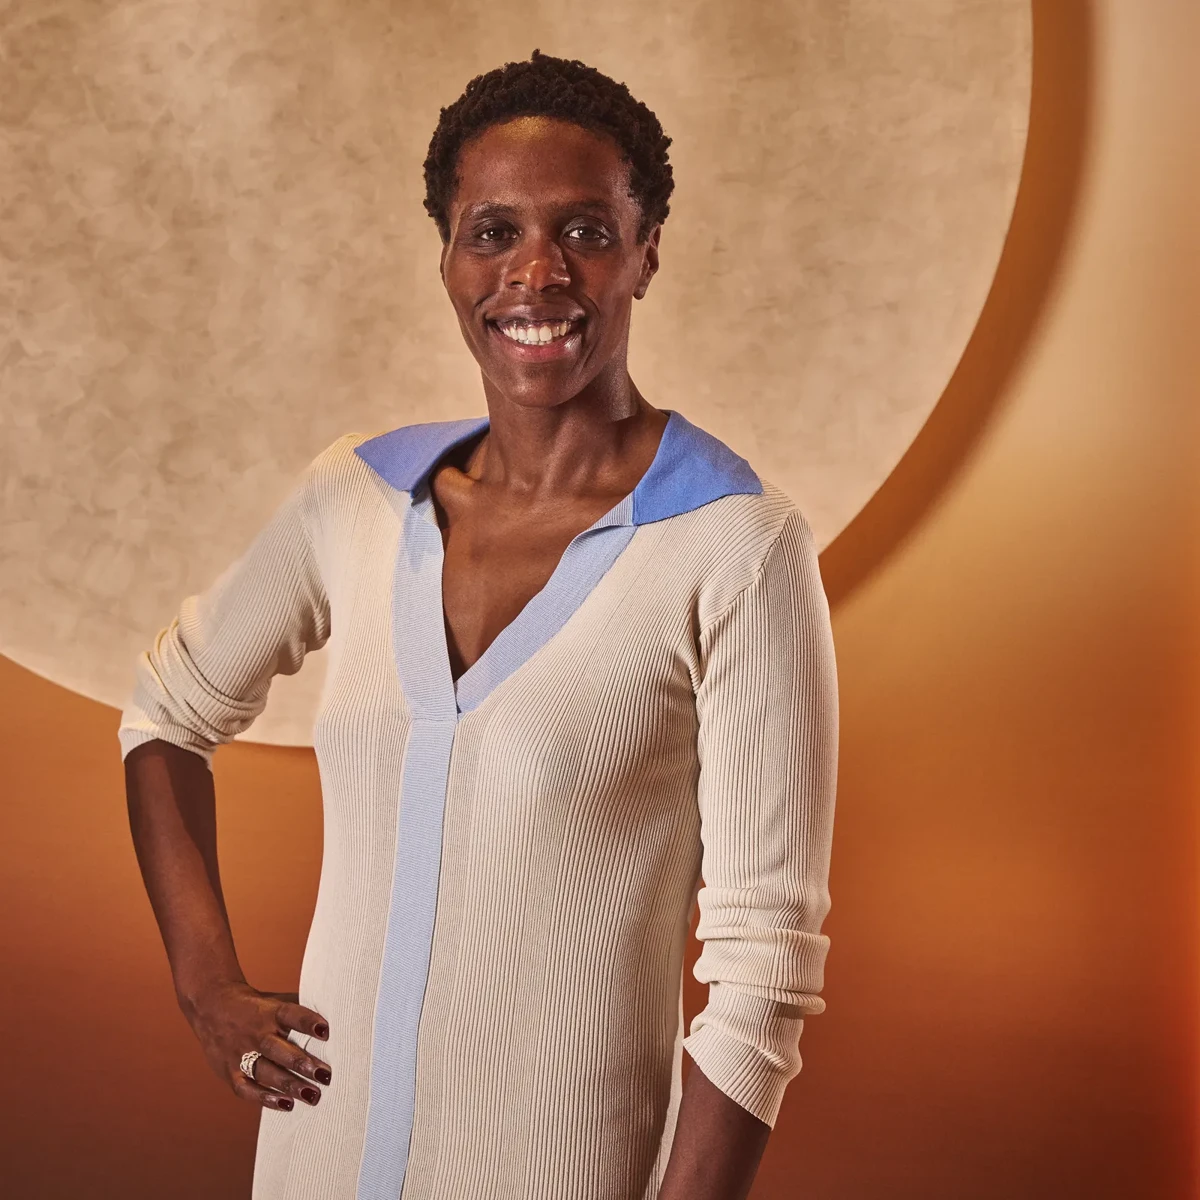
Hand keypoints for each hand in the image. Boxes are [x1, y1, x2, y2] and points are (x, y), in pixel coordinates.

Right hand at [180, 979, 332, 1111]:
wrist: (211, 1006)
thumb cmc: (255, 1006)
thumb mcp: (275, 1000)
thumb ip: (299, 1010)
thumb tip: (335, 1015)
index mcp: (268, 1011)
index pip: (290, 1014)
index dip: (308, 1022)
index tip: (326, 1031)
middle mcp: (255, 1033)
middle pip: (279, 1049)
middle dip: (302, 1063)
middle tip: (325, 1075)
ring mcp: (240, 1054)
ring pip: (265, 1072)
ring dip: (290, 1085)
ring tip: (313, 1095)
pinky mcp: (229, 1071)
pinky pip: (246, 1088)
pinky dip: (265, 1098)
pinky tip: (286, 1104)